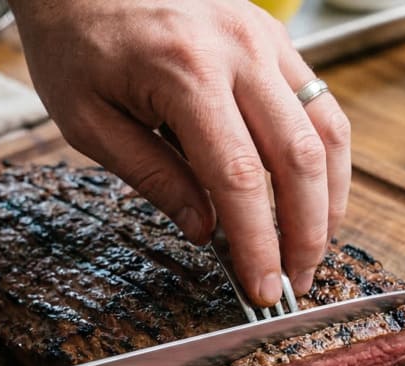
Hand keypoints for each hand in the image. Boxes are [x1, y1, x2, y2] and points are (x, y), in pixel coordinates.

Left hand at [9, 0, 351, 304]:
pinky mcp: (274, 37)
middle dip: (306, 232)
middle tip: (295, 281)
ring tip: (312, 244)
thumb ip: (153, 176)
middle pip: (299, 158)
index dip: (258, 243)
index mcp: (185, 73)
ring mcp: (264, 39)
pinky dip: (324, 157)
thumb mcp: (87, 120)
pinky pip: (320, 103)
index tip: (263, 288)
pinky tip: (312, 193)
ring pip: (326, 130)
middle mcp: (238, 51)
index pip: (239, 178)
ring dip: (330, 198)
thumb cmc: (74, 37)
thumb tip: (205, 230)